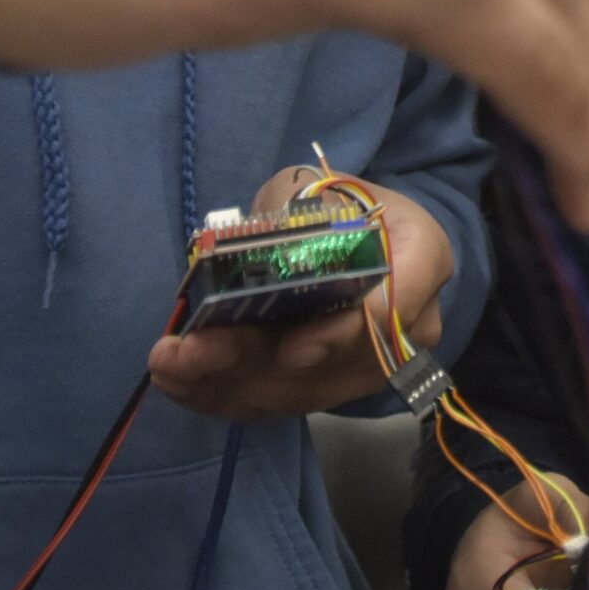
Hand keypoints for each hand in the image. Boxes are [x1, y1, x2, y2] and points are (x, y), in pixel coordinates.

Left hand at [150, 169, 447, 420]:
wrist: (352, 235)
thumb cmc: (332, 203)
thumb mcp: (310, 187)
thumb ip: (287, 215)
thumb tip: (241, 254)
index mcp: (421, 255)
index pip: (391, 308)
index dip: (342, 337)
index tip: (292, 349)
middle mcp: (409, 324)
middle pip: (330, 363)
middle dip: (253, 362)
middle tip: (188, 352)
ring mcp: (372, 366)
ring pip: (301, 390)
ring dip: (227, 385)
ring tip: (168, 366)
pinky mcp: (332, 388)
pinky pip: (280, 402)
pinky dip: (225, 396)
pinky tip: (178, 383)